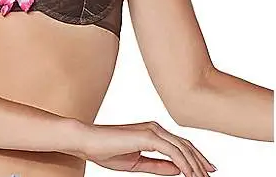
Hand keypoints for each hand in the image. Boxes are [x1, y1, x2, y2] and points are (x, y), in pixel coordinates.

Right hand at [82, 121, 215, 175]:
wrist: (89, 141)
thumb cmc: (107, 150)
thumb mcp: (137, 162)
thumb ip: (158, 165)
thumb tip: (178, 169)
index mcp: (152, 132)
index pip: (180, 145)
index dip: (195, 158)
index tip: (206, 171)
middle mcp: (155, 128)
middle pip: (186, 145)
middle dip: (200, 162)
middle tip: (211, 176)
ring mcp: (153, 130)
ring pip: (182, 149)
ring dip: (195, 166)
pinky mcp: (148, 136)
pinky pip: (172, 152)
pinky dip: (184, 164)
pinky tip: (190, 175)